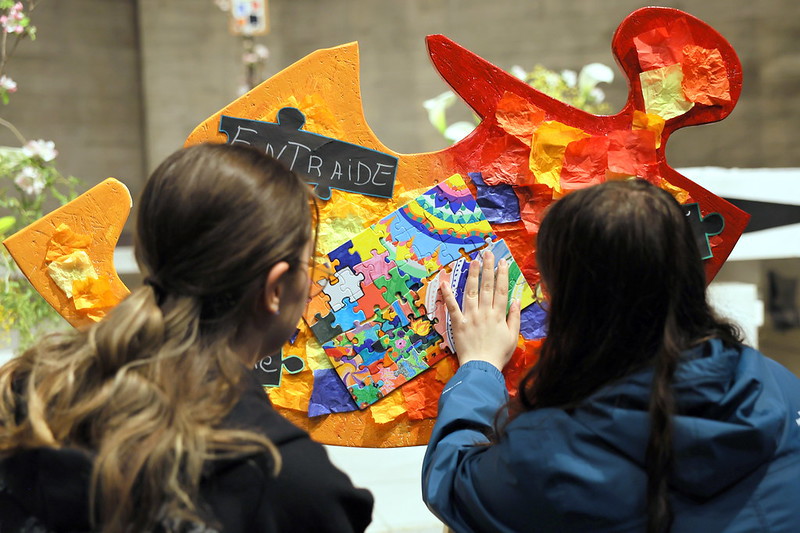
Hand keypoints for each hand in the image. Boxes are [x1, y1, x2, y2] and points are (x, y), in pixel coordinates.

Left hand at [440, 251, 520, 371]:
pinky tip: (444, 282)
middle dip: (487, 268)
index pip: (501, 290)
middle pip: (486, 286)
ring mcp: (470, 317)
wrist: (481, 368)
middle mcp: (484, 312)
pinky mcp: (458, 324)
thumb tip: (516, 299)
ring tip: (473, 261)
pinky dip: (448, 295)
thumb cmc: (498, 354)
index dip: (502, 274)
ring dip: (472, 275)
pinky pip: (452, 307)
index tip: (502, 261)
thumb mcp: (513, 336)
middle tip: (487, 253)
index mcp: (498, 315)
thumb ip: (514, 317)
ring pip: (471, 292)